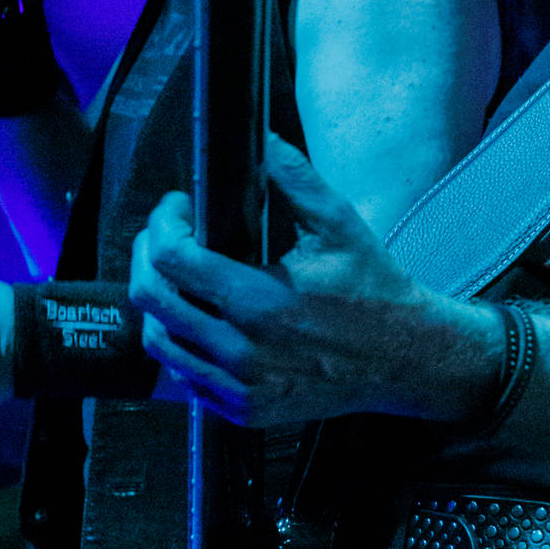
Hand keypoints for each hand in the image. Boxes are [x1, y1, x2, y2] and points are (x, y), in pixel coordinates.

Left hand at [128, 135, 501, 429]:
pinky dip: (181, 344)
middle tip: (165, 235)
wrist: (403, 360)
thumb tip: (260, 138)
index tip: (178, 207)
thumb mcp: (341, 224)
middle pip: (152, 301)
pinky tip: (199, 319)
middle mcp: (242, 349)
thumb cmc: (373, 290)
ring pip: (159, 343)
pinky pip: (186, 378)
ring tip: (177, 277)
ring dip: (157, 303)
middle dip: (146, 256)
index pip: (173, 259)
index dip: (163, 223)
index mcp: (261, 299)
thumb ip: (295, 177)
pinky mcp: (244, 410)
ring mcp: (240, 386)